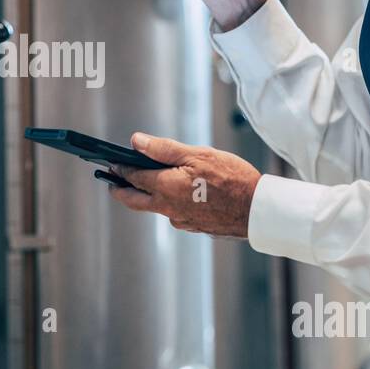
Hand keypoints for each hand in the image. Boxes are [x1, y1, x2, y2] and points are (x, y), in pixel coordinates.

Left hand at [107, 132, 260, 239]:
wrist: (257, 210)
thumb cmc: (232, 178)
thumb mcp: (198, 155)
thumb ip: (164, 149)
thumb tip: (137, 142)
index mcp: (165, 188)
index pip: (133, 177)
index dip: (120, 168)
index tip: (112, 163)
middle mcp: (168, 208)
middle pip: (134, 201)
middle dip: (120, 190)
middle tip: (112, 182)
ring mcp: (180, 220)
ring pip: (156, 207)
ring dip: (148, 195)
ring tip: (147, 181)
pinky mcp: (194, 227)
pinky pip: (174, 213)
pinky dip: (169, 202)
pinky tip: (179, 193)